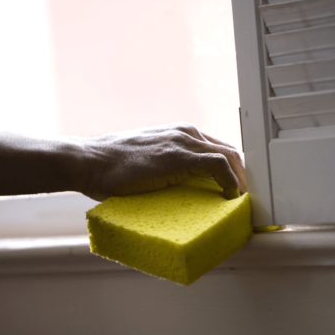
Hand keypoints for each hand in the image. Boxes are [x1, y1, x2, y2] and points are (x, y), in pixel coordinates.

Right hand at [78, 123, 245, 200]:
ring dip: (241, 180)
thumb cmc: (110, 166)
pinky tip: (230, 197)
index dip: (232, 170)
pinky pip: (219, 165)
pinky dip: (230, 181)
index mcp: (178, 133)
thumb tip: (176, 191)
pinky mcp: (180, 156)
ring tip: (241, 202)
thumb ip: (166, 168)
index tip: (236, 189)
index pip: (218, 149)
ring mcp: (183, 141)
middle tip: (245, 199)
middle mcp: (186, 132)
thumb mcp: (146, 161)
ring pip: (231, 156)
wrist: (89, 161)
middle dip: (242, 175)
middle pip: (230, 151)